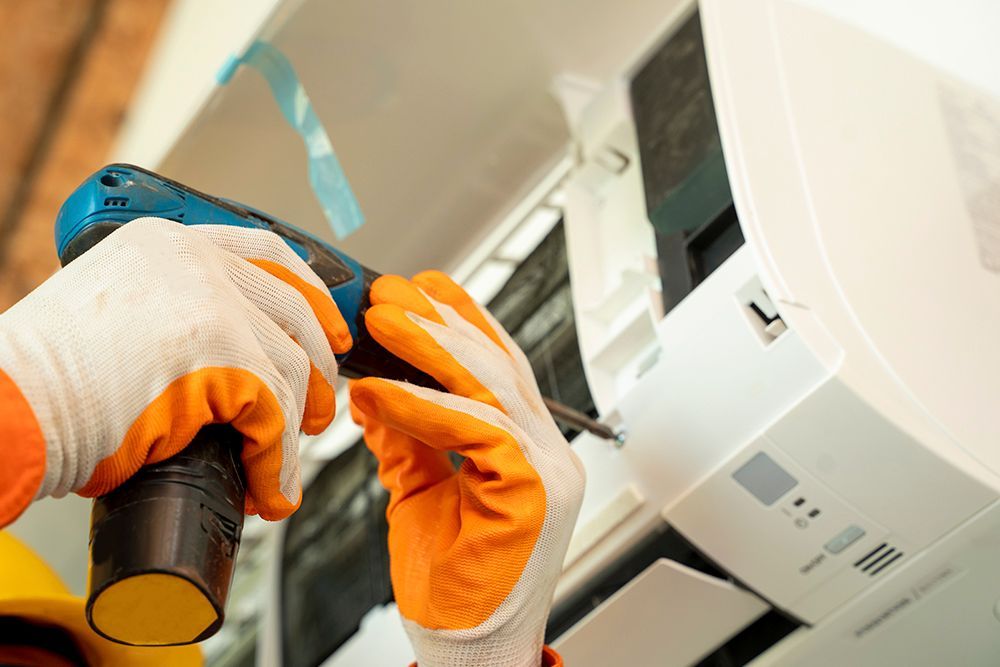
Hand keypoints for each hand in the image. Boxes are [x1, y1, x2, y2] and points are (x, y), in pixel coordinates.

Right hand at [0, 218, 349, 521]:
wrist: (9, 405)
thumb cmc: (46, 376)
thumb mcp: (117, 312)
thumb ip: (176, 315)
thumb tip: (233, 359)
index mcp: (169, 244)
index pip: (266, 251)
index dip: (309, 293)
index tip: (329, 328)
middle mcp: (195, 264)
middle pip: (291, 309)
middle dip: (314, 365)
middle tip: (315, 408)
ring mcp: (212, 305)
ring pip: (287, 369)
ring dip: (291, 427)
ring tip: (279, 464)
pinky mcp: (221, 358)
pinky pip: (272, 416)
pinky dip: (276, 461)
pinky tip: (266, 487)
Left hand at [350, 271, 583, 666]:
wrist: (469, 650)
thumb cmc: (452, 583)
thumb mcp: (422, 494)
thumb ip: (408, 441)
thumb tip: (374, 393)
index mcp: (529, 449)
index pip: (498, 368)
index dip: (460, 323)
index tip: (420, 290)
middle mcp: (547, 452)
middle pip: (496, 366)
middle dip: (441, 323)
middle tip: (392, 292)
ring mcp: (550, 470)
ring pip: (491, 386)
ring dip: (433, 347)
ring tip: (385, 318)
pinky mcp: (536, 491)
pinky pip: (477, 430)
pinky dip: (425, 407)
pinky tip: (383, 391)